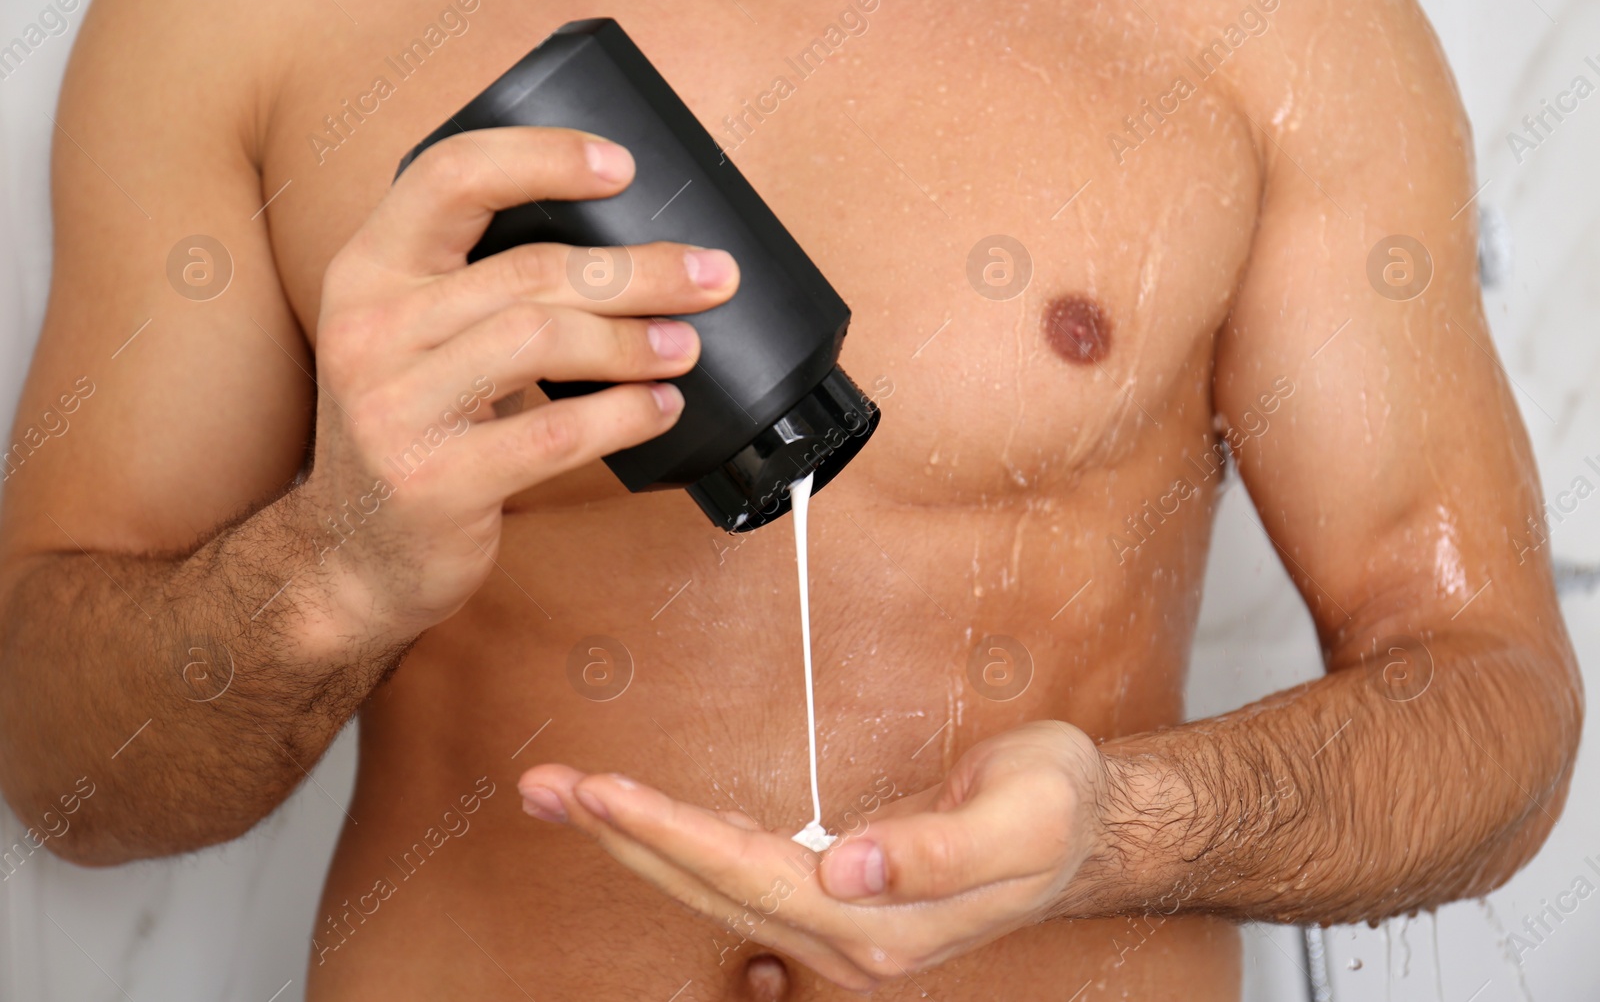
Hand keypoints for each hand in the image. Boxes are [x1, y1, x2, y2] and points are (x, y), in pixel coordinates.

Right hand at [299, 127, 737, 644]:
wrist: (352, 555)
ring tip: (685, 345)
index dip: (540, 157)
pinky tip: (660, 407)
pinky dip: (624, 414)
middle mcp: (370, 329)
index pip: (450, 178)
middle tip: (711, 275)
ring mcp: (396, 408)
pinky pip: (554, 433)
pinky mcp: (436, 481)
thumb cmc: (412, 430)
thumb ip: (479, 285)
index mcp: (367, 272)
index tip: (620, 166)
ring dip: (634, 340)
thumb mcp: (412, 338)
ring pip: (542, 339)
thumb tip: (623, 248)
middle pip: (529, 269)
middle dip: (638, 269)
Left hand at [517, 721, 1113, 989]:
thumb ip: (936, 853)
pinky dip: (679, 844)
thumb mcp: (1021, 819)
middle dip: (623, 837)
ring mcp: (838, 925)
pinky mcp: (834, 898)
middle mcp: (847, 936)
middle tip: (547, 789)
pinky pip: (736, 873)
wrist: (1088, 829)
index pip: (747, 874)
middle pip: (709, 886)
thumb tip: (851, 870)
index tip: (602, 794)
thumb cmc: (1056, 812)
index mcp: (881, 923)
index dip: (668, 834)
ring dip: (636, 841)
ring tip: (568, 798)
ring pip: (711, 884)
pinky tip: (643, 825)